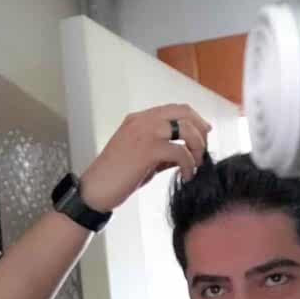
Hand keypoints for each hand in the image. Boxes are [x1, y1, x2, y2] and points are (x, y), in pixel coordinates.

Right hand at [77, 105, 211, 210]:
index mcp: (139, 119)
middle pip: (184, 112)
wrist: (95, 189)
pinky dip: (189, 165)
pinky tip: (186, 176)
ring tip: (196, 165)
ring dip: (198, 147)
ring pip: (186, 129)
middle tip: (204, 150)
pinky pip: (181, 152)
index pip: (175, 109)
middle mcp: (143, 121)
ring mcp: (146, 133)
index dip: (194, 119)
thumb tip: (187, 154)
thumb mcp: (142, 159)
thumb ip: (163, 152)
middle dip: (200, 130)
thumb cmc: (115, 176)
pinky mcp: (148, 150)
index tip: (204, 134)